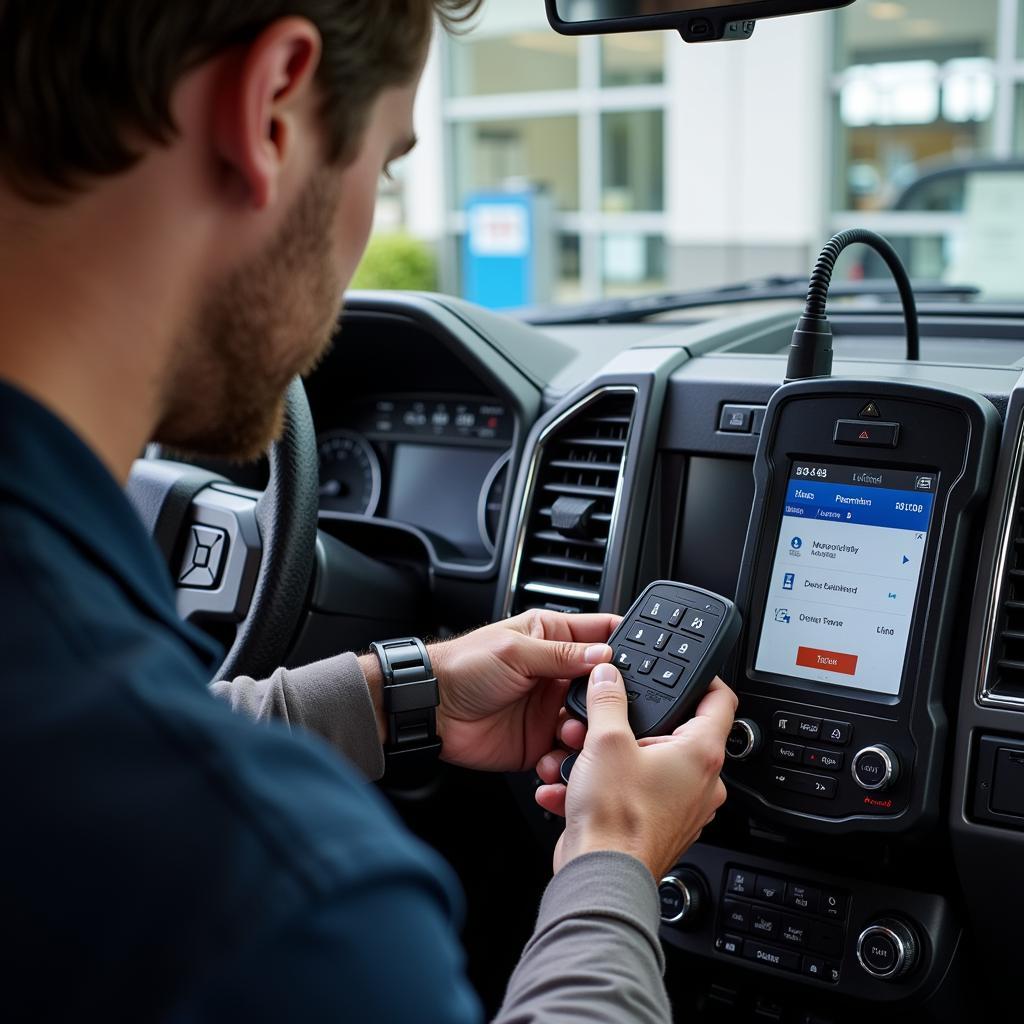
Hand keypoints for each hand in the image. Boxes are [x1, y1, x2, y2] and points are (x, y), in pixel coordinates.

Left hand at [427, 610, 618, 771]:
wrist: (430, 710)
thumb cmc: (462, 666)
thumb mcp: (514, 650)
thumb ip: (561, 654)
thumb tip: (604, 656)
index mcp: (551, 637)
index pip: (600, 633)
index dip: (624, 642)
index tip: (647, 657)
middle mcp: (555, 674)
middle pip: (602, 685)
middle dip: (611, 697)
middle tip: (609, 706)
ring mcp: (549, 709)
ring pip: (590, 721)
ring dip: (588, 730)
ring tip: (571, 732)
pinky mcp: (539, 741)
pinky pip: (567, 752)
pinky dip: (568, 757)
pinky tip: (557, 754)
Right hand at [535, 664, 736, 879]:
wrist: (600, 877)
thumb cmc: (616, 819)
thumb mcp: (605, 741)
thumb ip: (607, 700)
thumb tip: (608, 675)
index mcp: (701, 754)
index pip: (721, 700)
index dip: (703, 678)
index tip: (684, 670)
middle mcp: (700, 782)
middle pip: (670, 732)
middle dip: (627, 724)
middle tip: (600, 722)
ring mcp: (681, 807)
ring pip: (643, 763)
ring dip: (606, 757)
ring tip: (577, 756)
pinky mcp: (657, 825)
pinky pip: (629, 792)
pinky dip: (601, 786)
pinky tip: (570, 786)